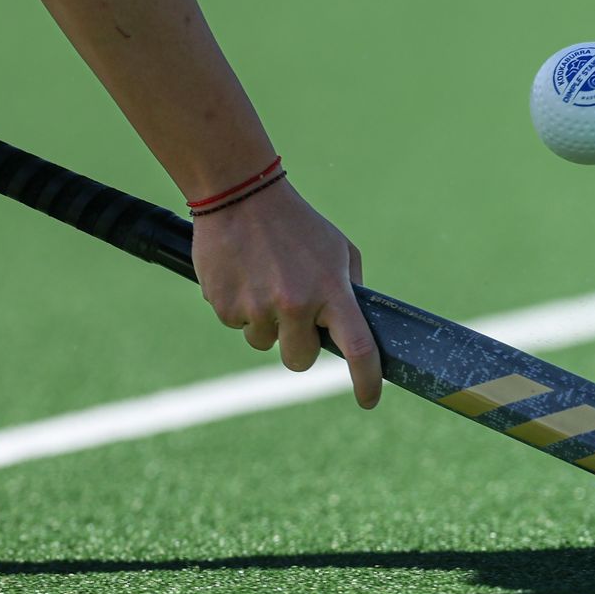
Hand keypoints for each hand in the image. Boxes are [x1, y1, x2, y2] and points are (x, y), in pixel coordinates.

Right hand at [190, 180, 381, 408]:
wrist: (240, 193)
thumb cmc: (297, 224)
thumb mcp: (338, 250)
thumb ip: (349, 290)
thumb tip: (355, 328)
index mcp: (332, 291)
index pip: (359, 348)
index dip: (367, 381)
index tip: (369, 400)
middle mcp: (296, 304)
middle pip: (300, 361)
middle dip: (298, 347)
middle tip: (294, 315)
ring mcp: (258, 307)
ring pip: (264, 342)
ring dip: (266, 323)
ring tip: (264, 280)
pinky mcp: (225, 306)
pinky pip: (237, 325)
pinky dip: (240, 307)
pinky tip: (243, 275)